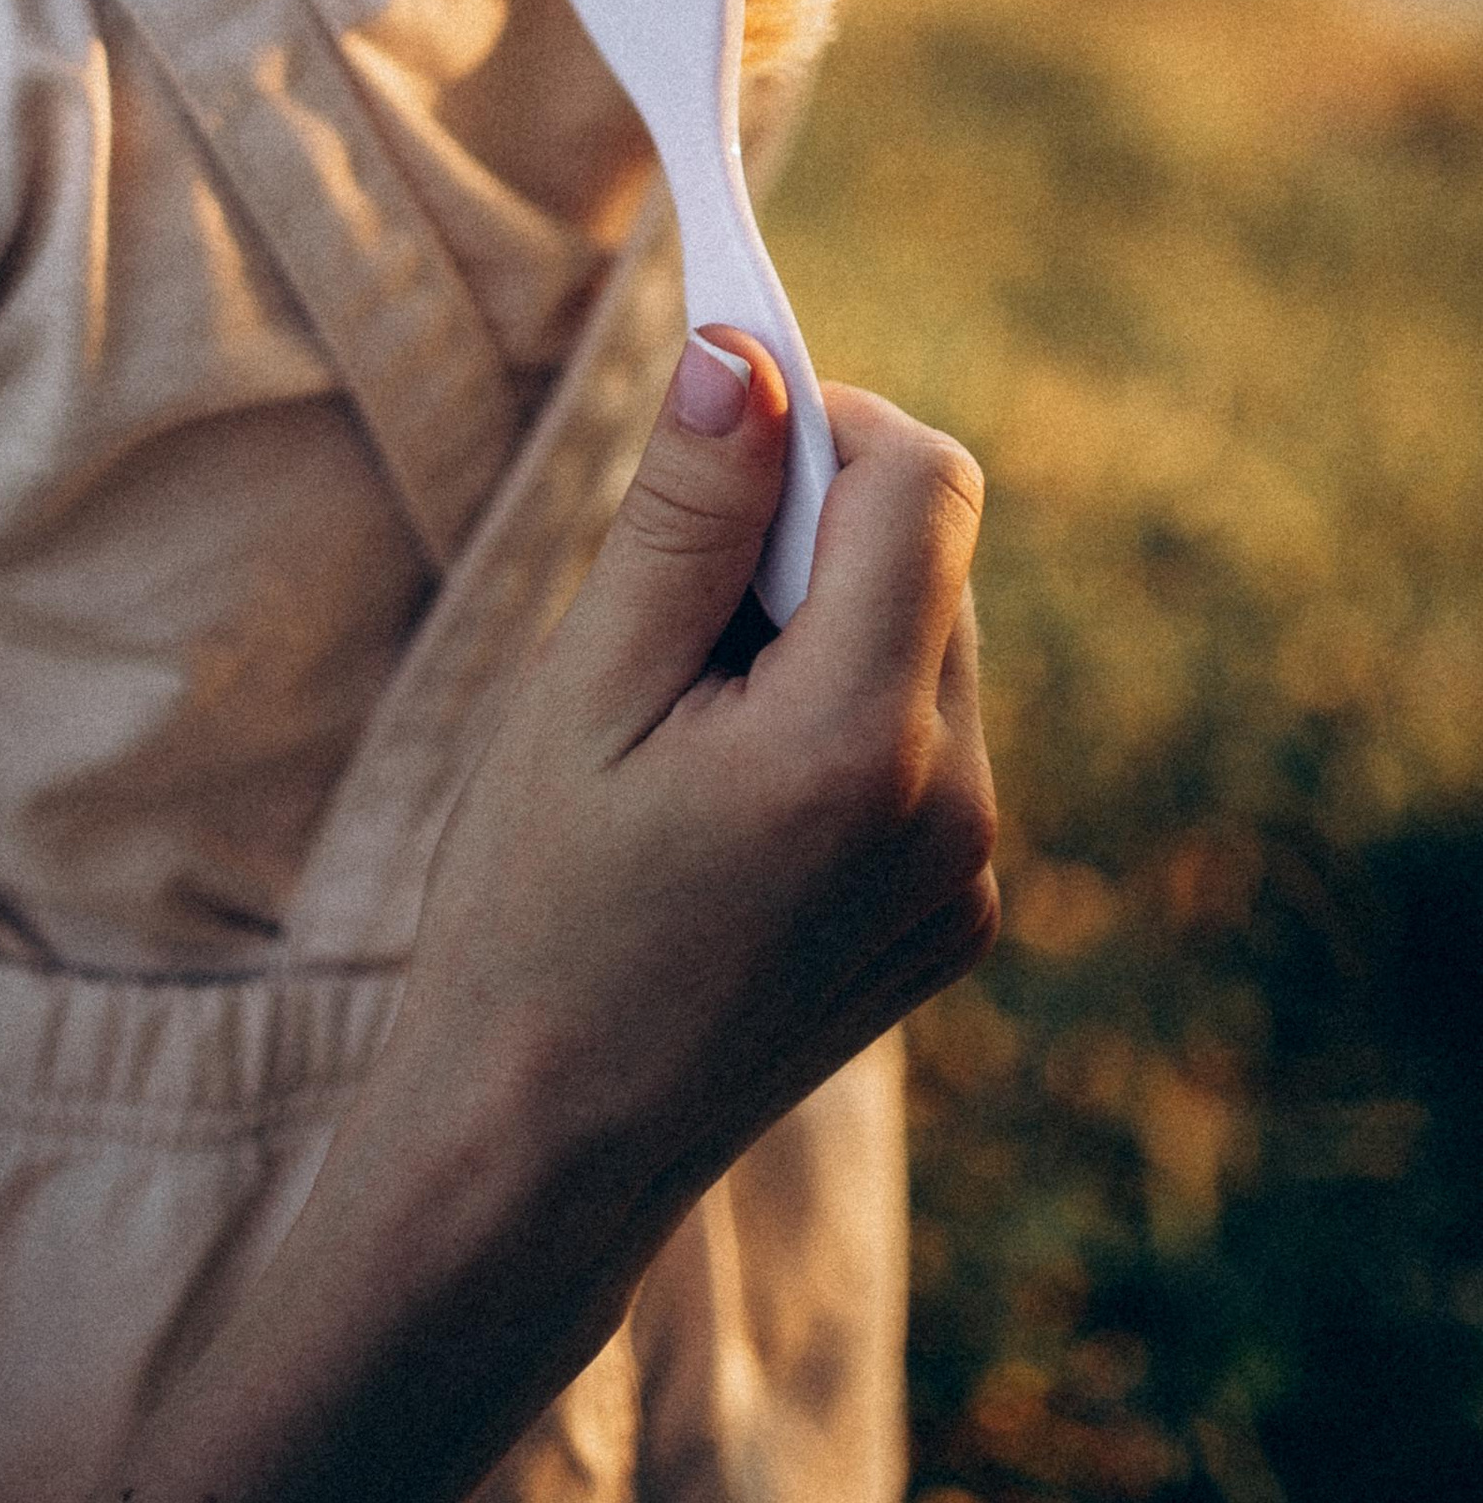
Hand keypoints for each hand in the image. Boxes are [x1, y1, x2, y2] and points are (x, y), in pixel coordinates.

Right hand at [396, 332, 994, 1286]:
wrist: (544, 1147)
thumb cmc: (532, 909)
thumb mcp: (584, 689)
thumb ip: (683, 518)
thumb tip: (745, 356)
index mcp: (862, 742)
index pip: (923, 483)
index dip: (826, 423)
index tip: (723, 434)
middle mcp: (955, 809)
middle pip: (933, 558)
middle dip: (813, 536)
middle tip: (669, 610)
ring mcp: (969, 876)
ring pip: (931, 645)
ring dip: (827, 627)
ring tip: (691, 721)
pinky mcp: (958, 918)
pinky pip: (928, 745)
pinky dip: (843, 719)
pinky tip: (730, 796)